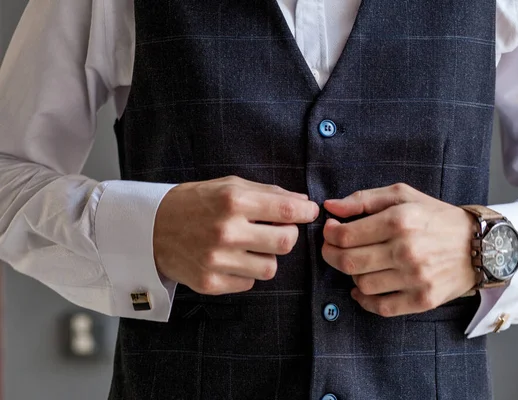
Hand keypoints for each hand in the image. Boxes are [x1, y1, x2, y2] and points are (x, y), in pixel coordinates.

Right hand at [154, 176, 318, 294]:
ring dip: (266, 256)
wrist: (149, 228)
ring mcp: (217, 260)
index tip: (310, 213)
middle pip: (286, 243)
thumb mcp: (229, 186)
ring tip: (249, 246)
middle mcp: (226, 232)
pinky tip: (232, 259)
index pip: (287, 212)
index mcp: (233, 201)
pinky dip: (246, 272)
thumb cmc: (195, 202)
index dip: (306, 213)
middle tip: (278, 230)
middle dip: (288, 235)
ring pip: (270, 267)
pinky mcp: (210, 283)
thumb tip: (303, 204)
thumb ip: (268, 193)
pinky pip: (249, 283)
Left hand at [322, 183, 478, 316]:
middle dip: (331, 255)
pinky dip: (364, 300)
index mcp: (399, 221)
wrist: (481, 245)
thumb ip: (363, 199)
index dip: (329, 234)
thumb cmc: (436, 217)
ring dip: (352, 274)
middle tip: (332, 248)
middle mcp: (406, 250)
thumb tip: (329, 207)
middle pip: (348, 261)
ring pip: (362, 283)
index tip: (330, 230)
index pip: (346, 235)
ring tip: (358, 263)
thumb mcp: (403, 195)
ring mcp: (415, 278)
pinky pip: (381, 307)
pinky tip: (362, 288)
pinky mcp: (423, 299)